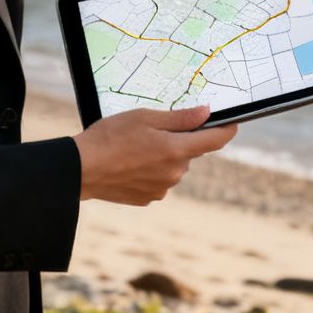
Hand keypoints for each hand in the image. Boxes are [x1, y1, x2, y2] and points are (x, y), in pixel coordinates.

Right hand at [73, 106, 237, 203]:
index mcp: (177, 150)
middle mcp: (175, 173)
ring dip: (164, 156)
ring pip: (173, 166)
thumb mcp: (145, 118)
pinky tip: (130, 163)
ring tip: (135, 148)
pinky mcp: (148, 198)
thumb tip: (207, 114)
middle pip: (190, 152)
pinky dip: (151, 170)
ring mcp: (162, 188)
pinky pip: (159, 180)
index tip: (232, 124)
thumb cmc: (110, 137)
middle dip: (179, 140)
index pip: (215, 141)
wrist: (80, 169)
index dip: (226, 130)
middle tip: (153, 130)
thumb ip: (180, 118)